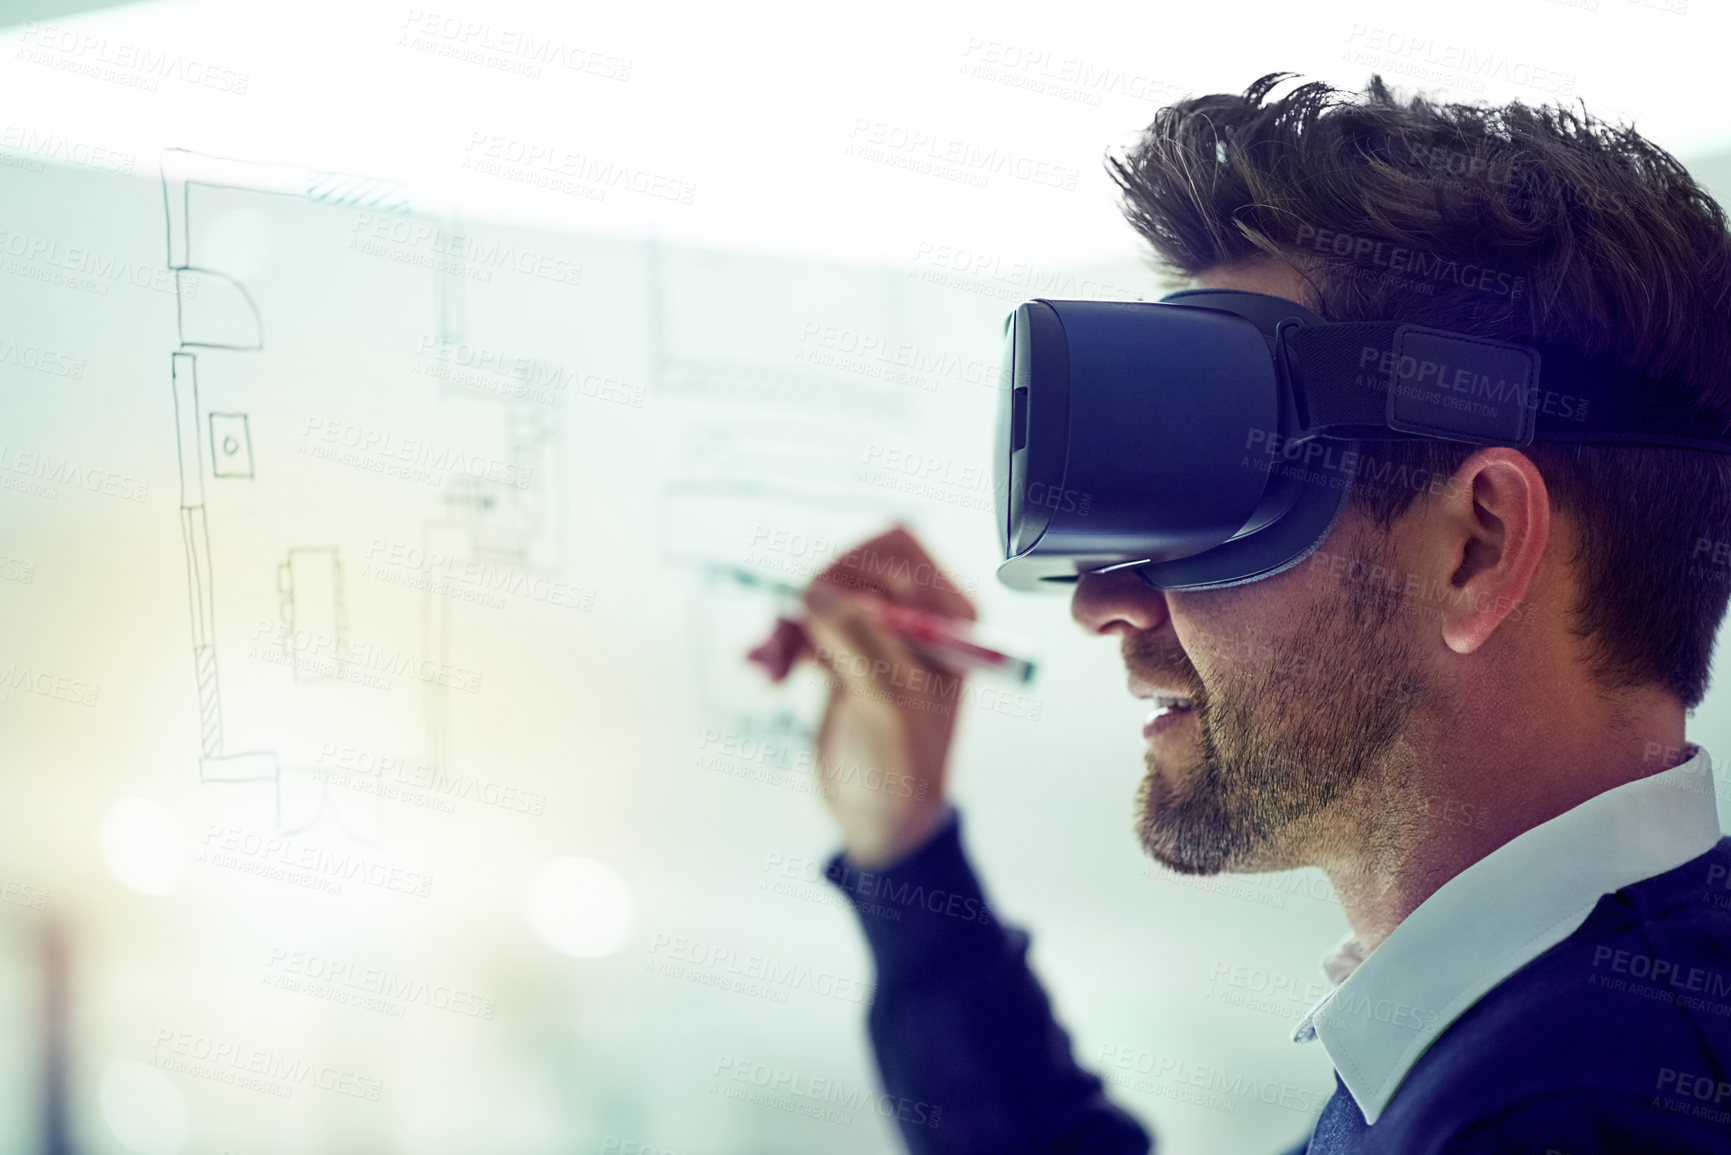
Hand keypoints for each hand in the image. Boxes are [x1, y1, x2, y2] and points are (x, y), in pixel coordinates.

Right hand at [748, 525, 976, 868]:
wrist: (882, 818)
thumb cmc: (903, 769)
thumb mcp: (889, 706)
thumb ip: (862, 642)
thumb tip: (823, 592)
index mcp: (951, 618)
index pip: (898, 548)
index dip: (853, 567)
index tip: (822, 604)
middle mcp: (920, 616)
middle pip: (855, 562)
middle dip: (817, 594)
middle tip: (795, 638)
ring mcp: (881, 632)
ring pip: (825, 590)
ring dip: (793, 621)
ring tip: (778, 665)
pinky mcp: (846, 651)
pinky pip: (807, 620)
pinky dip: (785, 639)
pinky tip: (775, 671)